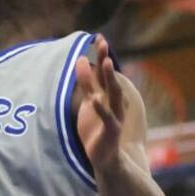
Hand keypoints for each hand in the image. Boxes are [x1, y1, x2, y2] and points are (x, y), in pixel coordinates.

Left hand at [75, 35, 126, 173]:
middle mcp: (112, 103)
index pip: (104, 72)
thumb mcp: (90, 103)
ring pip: (112, 94)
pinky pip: (107, 118)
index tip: (97, 37)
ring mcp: (114, 116)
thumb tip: (80, 61)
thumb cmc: (96, 130)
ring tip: (106, 62)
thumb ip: (87, 85)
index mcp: (107, 96)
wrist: (106, 159)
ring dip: (109, 78)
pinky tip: (95, 100)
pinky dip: (101, 109)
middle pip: (110, 77)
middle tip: (102, 42)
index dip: (102, 55)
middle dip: (106, 60)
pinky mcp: (111, 131)